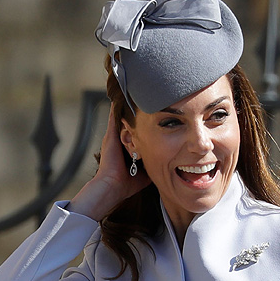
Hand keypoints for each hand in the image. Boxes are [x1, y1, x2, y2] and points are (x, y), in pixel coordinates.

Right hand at [68, 103, 150, 220]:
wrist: (112, 187)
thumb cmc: (127, 184)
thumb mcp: (145, 172)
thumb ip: (155, 165)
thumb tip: (169, 165)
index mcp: (127, 149)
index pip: (136, 133)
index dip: (143, 125)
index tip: (152, 115)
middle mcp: (119, 141)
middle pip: (128, 123)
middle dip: (135, 113)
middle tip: (142, 98)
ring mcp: (113, 138)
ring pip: (122, 118)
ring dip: (127, 108)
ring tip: (132, 93)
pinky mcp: (110, 136)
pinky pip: (114, 118)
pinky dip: (118, 108)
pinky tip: (122, 97)